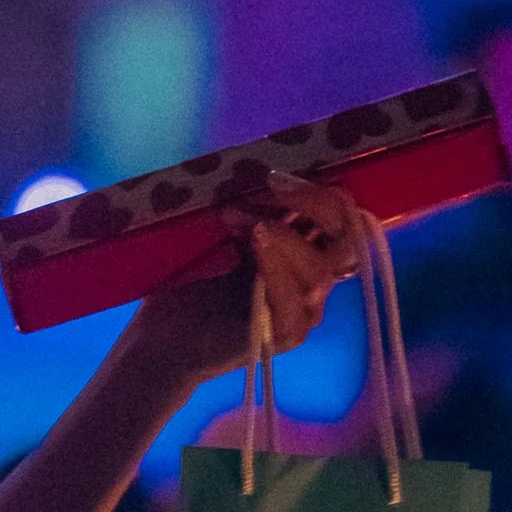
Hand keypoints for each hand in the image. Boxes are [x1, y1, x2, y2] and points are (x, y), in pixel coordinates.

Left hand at [127, 182, 355, 393]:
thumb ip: (254, 214)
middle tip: (268, 191)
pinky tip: (254, 243)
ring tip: (238, 220)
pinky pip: (295, 298)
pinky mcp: (287, 335)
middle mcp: (312, 283)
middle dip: (311, 207)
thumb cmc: (190, 284)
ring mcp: (304, 312)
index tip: (276, 178)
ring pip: (318, 270)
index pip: (342, 222)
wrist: (165, 337)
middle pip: (346, 242)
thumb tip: (268, 174)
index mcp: (303, 255)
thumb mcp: (225, 238)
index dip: (320, 197)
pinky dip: (275, 266)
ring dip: (280, 235)